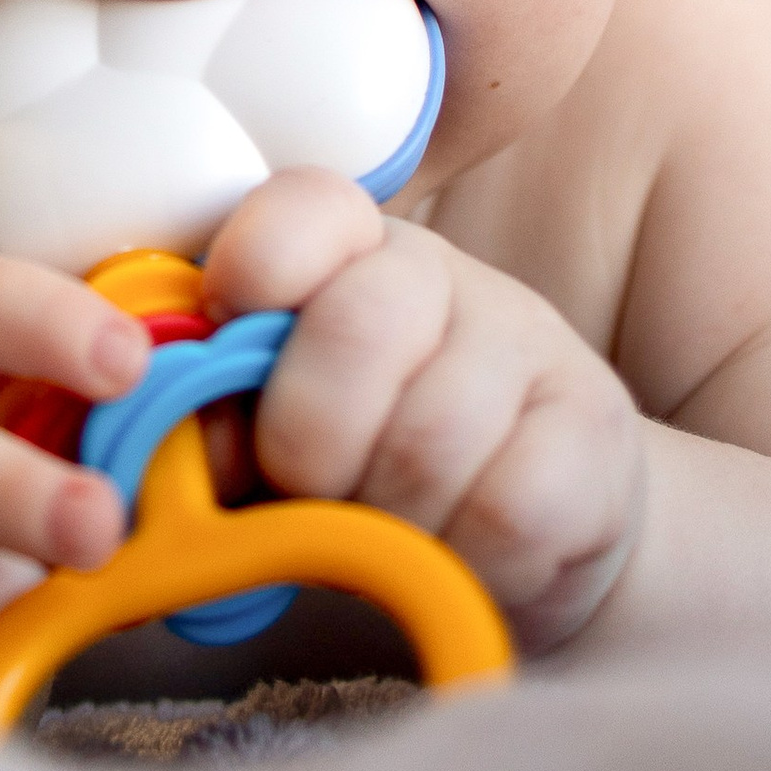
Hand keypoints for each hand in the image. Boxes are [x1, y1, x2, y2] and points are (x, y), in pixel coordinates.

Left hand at [203, 171, 642, 650]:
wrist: (529, 528)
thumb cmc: (368, 471)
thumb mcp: (278, 436)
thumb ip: (220, 426)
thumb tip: (175, 444)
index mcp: (345, 254)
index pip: (305, 208)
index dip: (255, 266)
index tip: (232, 336)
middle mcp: (440, 275)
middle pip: (357, 330)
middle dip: (309, 443)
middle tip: (313, 492)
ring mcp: (528, 340)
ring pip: (429, 439)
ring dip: (389, 523)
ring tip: (393, 531)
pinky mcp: (595, 426)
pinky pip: (511, 512)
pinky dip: (467, 562)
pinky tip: (466, 556)